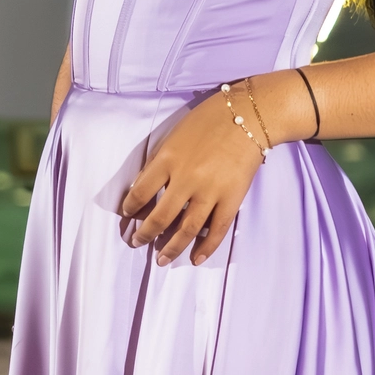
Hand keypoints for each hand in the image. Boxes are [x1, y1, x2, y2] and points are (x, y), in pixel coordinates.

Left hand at [116, 86, 266, 264]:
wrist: (248, 115)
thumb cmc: (208, 119)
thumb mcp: (174, 135)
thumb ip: (160, 161)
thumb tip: (147, 187)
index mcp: (167, 159)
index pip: (140, 191)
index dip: (130, 207)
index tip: (127, 214)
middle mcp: (185, 179)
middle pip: (159, 216)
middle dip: (145, 234)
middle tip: (137, 243)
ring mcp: (209, 191)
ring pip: (186, 229)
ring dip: (171, 248)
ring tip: (161, 259)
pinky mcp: (231, 199)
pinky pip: (216, 230)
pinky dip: (205, 247)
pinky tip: (195, 258)